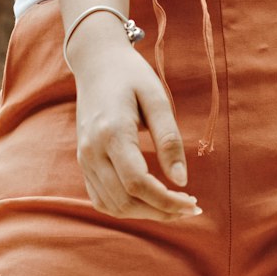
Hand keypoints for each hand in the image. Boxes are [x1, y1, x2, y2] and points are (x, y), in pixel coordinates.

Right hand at [69, 19, 202, 222]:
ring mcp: (84, 158)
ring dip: (144, 213)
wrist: (96, 62)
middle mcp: (92, 150)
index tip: (193, 204)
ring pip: (112, 205)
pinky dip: (125, 208)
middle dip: (160, 211)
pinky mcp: (83, 161)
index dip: (166, 201)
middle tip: (190, 208)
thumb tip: (182, 180)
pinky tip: (148, 201)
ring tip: (173, 207)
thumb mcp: (157, 97)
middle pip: (125, 200)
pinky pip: (101, 198)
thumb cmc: (131, 75)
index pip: (137, 183)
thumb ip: (169, 139)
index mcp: (112, 132)